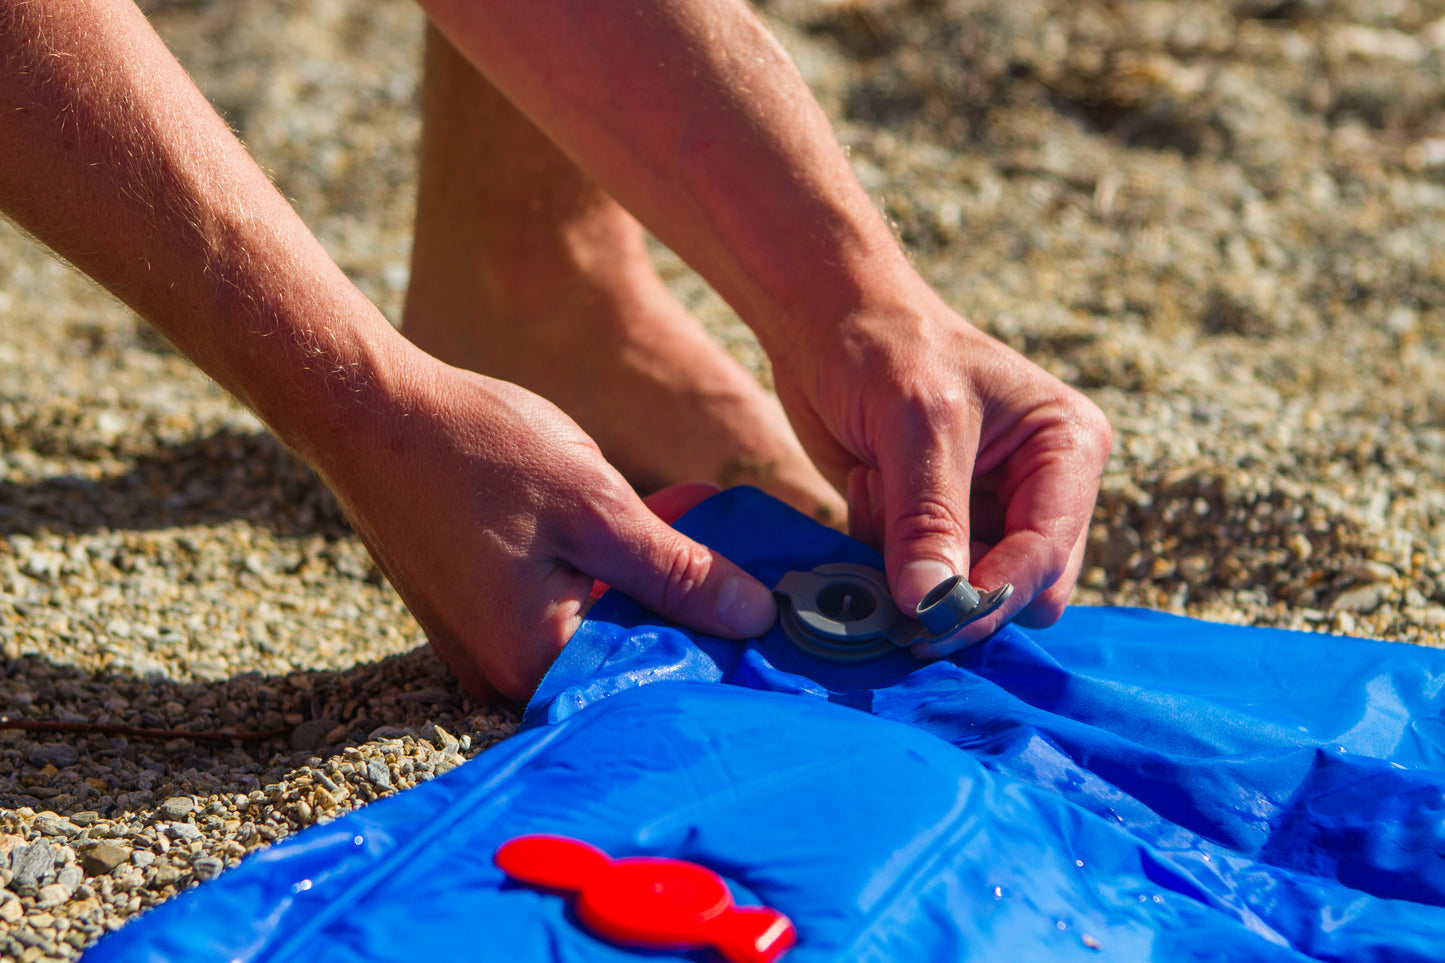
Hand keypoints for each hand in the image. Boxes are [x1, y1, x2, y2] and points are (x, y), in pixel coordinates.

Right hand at [312, 353, 777, 699]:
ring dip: (653, 584)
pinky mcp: (480, 617)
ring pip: (599, 630)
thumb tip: (755, 619)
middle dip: (691, 608)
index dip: (720, 647)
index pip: (654, 681)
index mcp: (537, 661)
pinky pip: (563, 611)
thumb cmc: (477, 453)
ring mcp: (488, 648)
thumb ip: (678, 573)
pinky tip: (645, 525)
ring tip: (702, 523)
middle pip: (627, 658)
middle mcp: (507, 674)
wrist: (372, 414)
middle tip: (748, 560)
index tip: (773, 616)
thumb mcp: (597, 507)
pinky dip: (606, 575)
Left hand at [770, 284, 1111, 656]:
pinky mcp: (940, 526)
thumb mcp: (917, 424)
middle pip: (1022, 590)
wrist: (825, 320)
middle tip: (892, 557)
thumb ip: (929, 518)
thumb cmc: (885, 347)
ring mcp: (990, 510)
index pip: (1050, 553)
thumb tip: (932, 605)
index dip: (996, 592)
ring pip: (967, 593)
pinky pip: (922, 580)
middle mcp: (1040, 487)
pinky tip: (867, 489)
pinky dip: (885, 553)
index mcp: (1066, 448)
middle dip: (954, 583)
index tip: (934, 617)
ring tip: (876, 489)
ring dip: (911, 563)